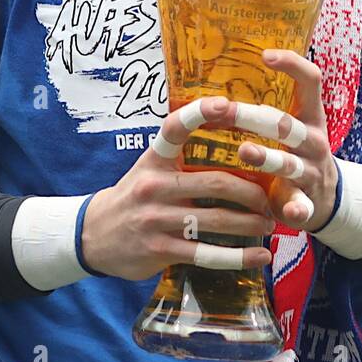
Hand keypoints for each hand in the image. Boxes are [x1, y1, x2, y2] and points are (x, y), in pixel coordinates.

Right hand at [80, 95, 275, 279]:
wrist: (92, 235)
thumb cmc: (134, 196)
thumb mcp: (148, 168)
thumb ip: (181, 158)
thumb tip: (232, 149)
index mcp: (154, 160)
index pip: (174, 129)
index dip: (199, 113)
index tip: (227, 104)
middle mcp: (154, 186)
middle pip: (215, 184)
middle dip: (252, 193)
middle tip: (269, 199)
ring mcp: (156, 220)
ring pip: (217, 221)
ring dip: (251, 224)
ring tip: (270, 224)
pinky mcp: (160, 250)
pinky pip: (207, 254)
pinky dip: (238, 256)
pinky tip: (260, 255)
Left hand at [194, 48, 337, 233]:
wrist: (327, 200)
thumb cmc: (296, 155)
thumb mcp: (292, 129)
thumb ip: (265, 108)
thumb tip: (217, 80)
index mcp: (310, 117)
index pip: (310, 81)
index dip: (292, 65)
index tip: (266, 55)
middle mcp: (314, 141)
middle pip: (287, 125)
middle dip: (255, 118)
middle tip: (226, 110)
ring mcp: (313, 172)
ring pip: (290, 164)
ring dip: (268, 158)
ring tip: (245, 151)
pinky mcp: (308, 203)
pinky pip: (303, 206)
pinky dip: (297, 210)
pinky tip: (289, 213)